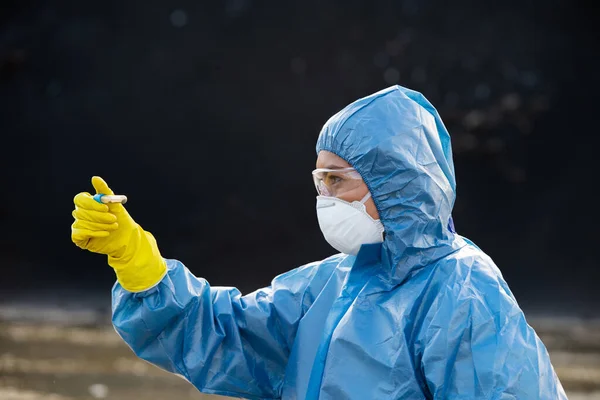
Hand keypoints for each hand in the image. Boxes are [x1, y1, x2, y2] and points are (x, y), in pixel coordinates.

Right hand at [71, 176, 166, 291]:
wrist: (126, 237)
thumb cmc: (120, 218)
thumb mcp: (115, 204)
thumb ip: (105, 191)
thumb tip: (95, 178)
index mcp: (87, 203)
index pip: (80, 199)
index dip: (91, 204)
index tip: (106, 207)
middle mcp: (80, 213)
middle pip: (80, 211)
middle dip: (99, 216)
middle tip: (113, 218)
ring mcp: (78, 225)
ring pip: (82, 222)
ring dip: (100, 225)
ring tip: (114, 226)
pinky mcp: (79, 238)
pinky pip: (80, 233)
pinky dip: (94, 233)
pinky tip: (105, 233)